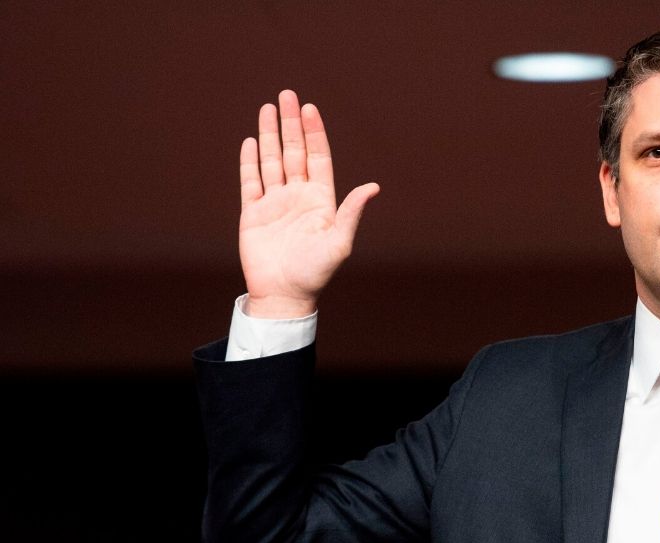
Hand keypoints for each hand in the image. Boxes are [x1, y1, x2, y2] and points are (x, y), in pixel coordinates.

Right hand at [238, 89, 379, 317]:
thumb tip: (374, 187)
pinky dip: (250, 161)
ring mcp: (275, 203)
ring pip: (272, 161)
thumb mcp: (339, 242)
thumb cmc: (316, 272)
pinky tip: (250, 141)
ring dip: (269, 135)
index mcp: (321, 200)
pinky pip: (250, 181)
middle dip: (290, 124)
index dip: (314, 132)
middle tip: (287, 94)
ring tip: (267, 108)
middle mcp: (299, 196)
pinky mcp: (253, 213)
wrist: (284, 295)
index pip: (318, 157)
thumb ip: (352, 212)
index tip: (309, 108)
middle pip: (294, 151)